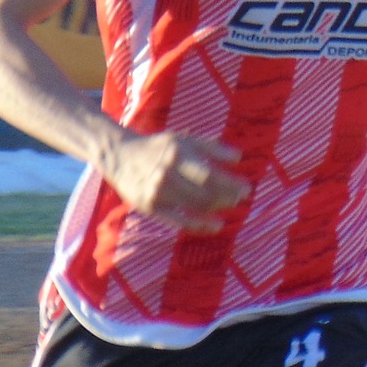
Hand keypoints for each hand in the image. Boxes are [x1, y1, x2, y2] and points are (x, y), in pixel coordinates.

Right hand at [99, 130, 249, 231]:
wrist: (119, 156)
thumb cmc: (157, 147)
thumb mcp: (183, 140)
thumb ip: (212, 147)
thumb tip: (239, 157)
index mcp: (177, 155)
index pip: (210, 175)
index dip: (230, 184)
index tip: (246, 188)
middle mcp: (167, 174)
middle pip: (205, 193)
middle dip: (228, 197)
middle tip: (241, 198)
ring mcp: (158, 193)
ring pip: (195, 207)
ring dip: (217, 210)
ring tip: (231, 206)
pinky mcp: (151, 208)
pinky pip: (180, 222)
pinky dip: (200, 226)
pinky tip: (216, 225)